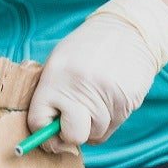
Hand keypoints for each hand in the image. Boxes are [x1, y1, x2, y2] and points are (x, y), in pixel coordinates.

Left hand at [29, 0, 167, 153]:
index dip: (42, 132)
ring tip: (95, 99)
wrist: (128, 31)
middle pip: (73, 137)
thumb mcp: (59, 61)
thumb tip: (44, 131)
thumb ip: (49, 93)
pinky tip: (108, 98)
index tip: (47, 132)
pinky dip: (108, 119)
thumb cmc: (87, 48)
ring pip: (95, 135)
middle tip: (72, 123)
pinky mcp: (127, 103)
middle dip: (70, 136)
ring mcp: (106, 98)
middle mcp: (80, 89)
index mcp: (56, 77)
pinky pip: (113, 127)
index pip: (39, 122)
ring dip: (93, 125)